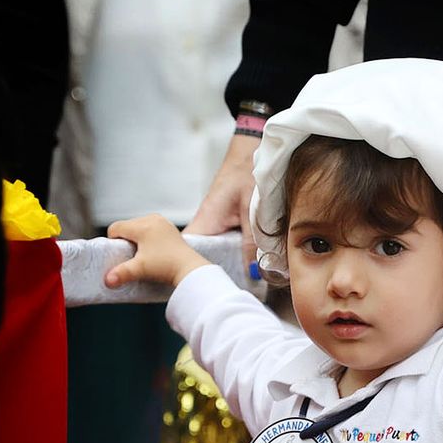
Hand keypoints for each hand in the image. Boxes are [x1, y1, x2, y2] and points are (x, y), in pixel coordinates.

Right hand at [104, 214, 209, 289]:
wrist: (191, 269)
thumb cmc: (166, 267)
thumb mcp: (141, 269)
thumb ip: (122, 273)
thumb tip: (107, 281)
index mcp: (142, 226)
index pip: (116, 227)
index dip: (113, 241)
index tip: (119, 254)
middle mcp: (152, 219)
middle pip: (127, 226)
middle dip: (125, 240)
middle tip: (130, 256)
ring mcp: (162, 222)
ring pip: (138, 226)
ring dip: (136, 238)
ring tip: (142, 254)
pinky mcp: (169, 227)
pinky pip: (150, 227)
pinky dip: (147, 237)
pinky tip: (151, 249)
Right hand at [187, 133, 260, 275]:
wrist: (250, 151)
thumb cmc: (248, 173)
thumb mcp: (253, 211)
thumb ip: (252, 242)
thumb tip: (255, 273)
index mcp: (205, 221)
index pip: (188, 253)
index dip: (193, 272)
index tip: (205, 287)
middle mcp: (204, 224)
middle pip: (200, 257)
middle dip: (212, 273)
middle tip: (227, 291)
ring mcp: (211, 223)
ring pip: (212, 252)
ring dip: (223, 265)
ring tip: (236, 285)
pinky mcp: (221, 222)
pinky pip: (221, 244)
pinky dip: (231, 254)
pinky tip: (244, 266)